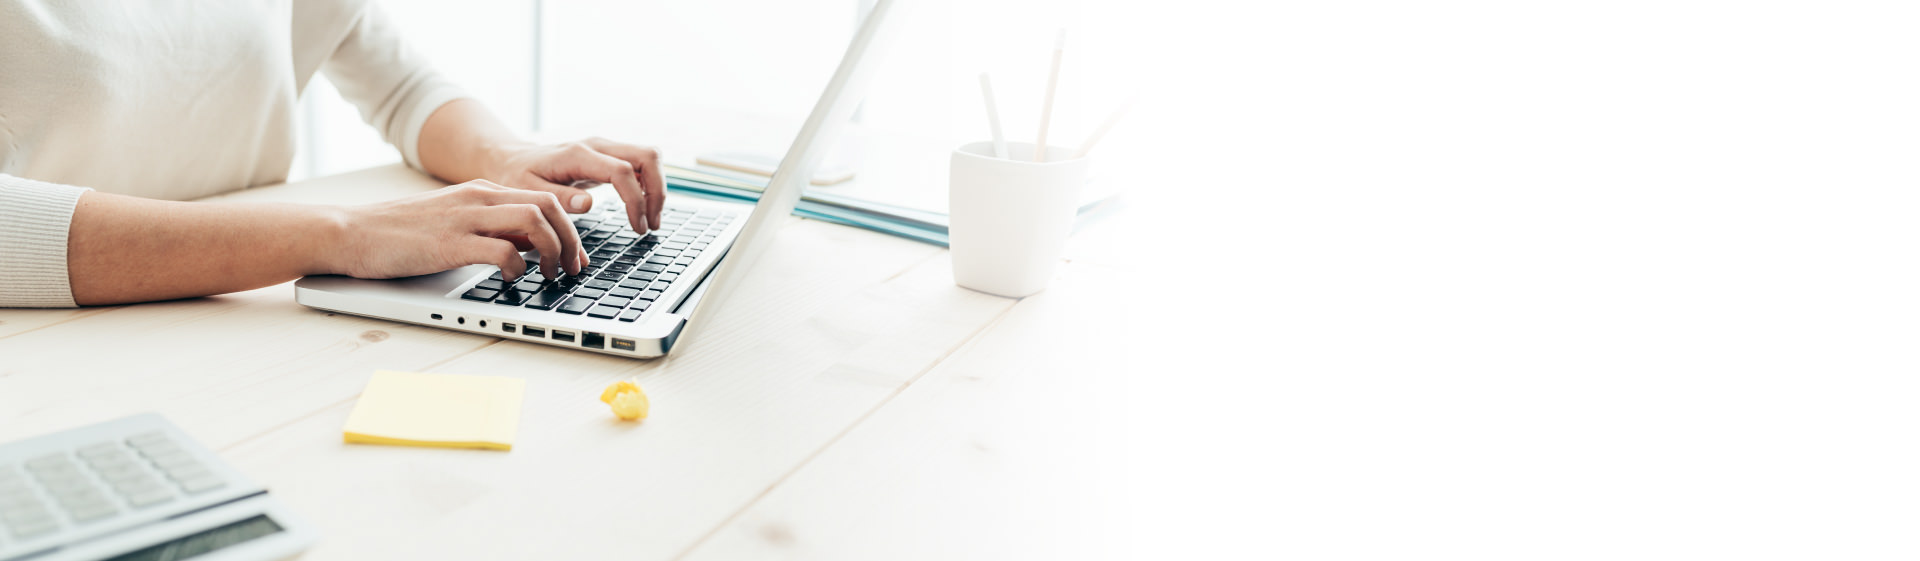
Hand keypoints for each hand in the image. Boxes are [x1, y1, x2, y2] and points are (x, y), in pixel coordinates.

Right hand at [324, 180, 587, 281]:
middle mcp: (479, 198)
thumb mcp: (455, 221)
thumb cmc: (400, 233)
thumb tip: (529, 247)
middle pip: (549, 206)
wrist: (351, 231)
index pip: (543, 198)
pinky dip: (519, 267)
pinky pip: (502, 250)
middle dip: (571, 239)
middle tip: (573, 269)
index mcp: (482, 191)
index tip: (575, 255)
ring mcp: (465, 218)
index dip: (569, 228)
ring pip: (534, 221)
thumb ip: (492, 227)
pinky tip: (515, 279)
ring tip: (551, 276)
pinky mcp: (450, 243)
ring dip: (553, 251)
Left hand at [483, 137, 667, 233]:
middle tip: (651, 224)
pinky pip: (642, 165)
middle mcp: (598, 146)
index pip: (623, 172)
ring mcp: (606, 148)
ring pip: (650, 158)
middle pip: (648, 156)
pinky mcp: (610, 156)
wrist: (513, 160)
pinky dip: (649, 186)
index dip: (636, 201)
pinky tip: (642, 210)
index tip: (638, 228)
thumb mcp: (530, 191)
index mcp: (579, 155)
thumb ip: (560, 198)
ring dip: (657, 189)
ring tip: (650, 221)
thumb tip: (588, 205)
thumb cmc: (519, 177)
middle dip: (657, 192)